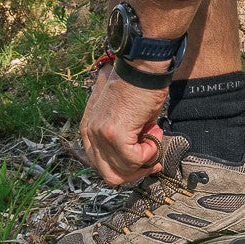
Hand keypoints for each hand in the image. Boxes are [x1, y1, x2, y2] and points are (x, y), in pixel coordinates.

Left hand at [80, 66, 167, 184]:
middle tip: (153, 160)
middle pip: (110, 174)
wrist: (142, 69)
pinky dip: (149, 152)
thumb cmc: (137, 86)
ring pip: (122, 170)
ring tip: (154, 137)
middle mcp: (90, 133)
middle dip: (135, 172)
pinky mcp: (114, 134)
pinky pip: (134, 160)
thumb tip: (138, 152)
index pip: (102, 165)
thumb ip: (123, 136)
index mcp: (89, 128)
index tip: (146, 162)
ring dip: (144, 159)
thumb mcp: (124, 115)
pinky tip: (155, 134)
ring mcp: (101, 135)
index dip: (126, 169)